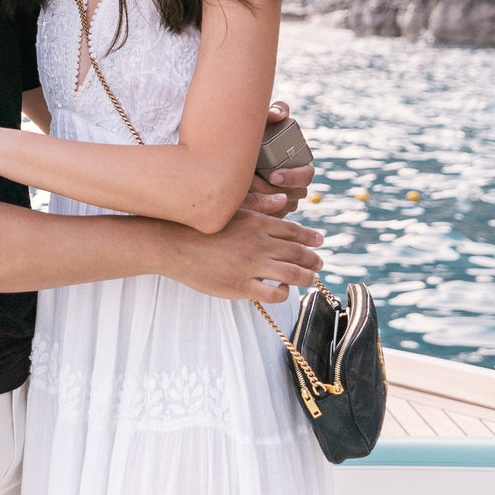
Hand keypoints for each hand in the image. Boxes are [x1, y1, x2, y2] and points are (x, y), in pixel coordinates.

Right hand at [170, 210, 323, 302]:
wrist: (174, 244)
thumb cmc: (202, 226)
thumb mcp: (231, 209)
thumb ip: (259, 204)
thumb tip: (282, 200)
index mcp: (258, 223)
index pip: (294, 231)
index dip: (310, 237)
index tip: (320, 242)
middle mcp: (259, 244)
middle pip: (298, 253)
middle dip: (314, 259)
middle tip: (320, 263)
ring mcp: (251, 266)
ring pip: (293, 274)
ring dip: (307, 278)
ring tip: (311, 279)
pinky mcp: (241, 286)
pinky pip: (273, 294)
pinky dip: (284, 293)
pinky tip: (282, 290)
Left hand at [241, 101, 313, 216]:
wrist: (237, 158)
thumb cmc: (256, 135)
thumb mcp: (265, 122)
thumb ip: (275, 110)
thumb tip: (277, 114)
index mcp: (301, 163)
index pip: (306, 174)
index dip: (293, 177)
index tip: (274, 175)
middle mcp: (297, 183)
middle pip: (296, 195)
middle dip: (276, 193)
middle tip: (254, 187)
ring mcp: (286, 198)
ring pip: (283, 208)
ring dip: (266, 203)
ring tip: (244, 195)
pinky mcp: (274, 210)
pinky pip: (272, 218)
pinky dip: (260, 214)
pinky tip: (243, 207)